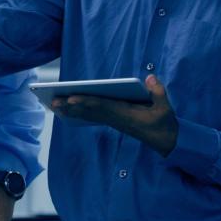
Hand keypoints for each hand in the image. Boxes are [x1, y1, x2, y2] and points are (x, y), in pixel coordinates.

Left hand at [52, 75, 178, 154]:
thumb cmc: (164, 123)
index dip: (86, 102)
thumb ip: (158, 93)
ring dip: (72, 110)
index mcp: (126, 115)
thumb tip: (150, 78)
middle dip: (71, 106)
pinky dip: (80, 112)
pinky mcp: (115, 122)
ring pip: (89, 114)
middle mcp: (116, 118)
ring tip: (55, 105)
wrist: (166, 142)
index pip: (102, 106)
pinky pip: (94, 116)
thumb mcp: (165, 108)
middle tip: (53, 101)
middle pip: (90, 111)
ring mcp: (114, 121)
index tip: (71, 98)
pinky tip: (69, 110)